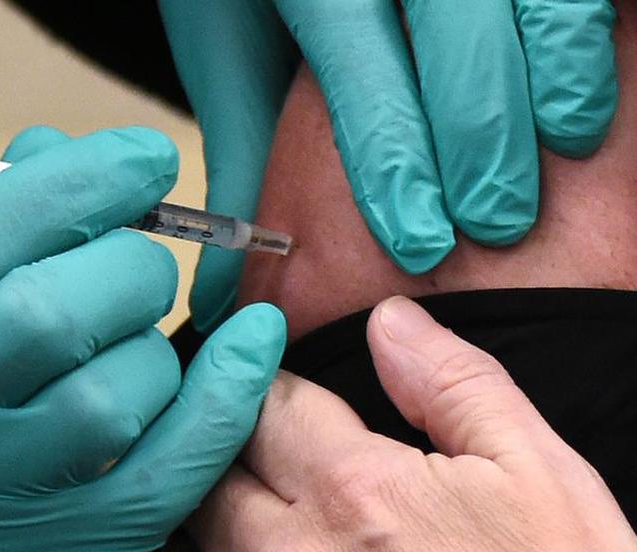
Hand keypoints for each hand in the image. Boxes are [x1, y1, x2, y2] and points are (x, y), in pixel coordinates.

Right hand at [0, 126, 287, 551]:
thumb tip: (66, 155)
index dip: (78, 182)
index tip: (145, 157)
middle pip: (56, 312)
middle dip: (127, 263)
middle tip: (132, 261)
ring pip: (116, 390)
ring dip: (151, 340)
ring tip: (124, 339)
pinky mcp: (65, 546)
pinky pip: (166, 471)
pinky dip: (225, 398)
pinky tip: (253, 344)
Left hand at [159, 0, 618, 330]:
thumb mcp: (231, 60)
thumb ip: (239, 153)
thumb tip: (224, 274)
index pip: (362, 82)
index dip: (394, 165)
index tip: (416, 242)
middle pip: (456, 47)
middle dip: (482, 139)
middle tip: (496, 221)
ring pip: (526, 8)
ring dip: (551, 81)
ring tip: (564, 144)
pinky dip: (578, 37)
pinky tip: (573, 96)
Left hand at [186, 296, 636, 551]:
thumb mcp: (537, 476)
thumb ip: (455, 385)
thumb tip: (389, 321)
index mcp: (355, 491)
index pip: (262, 401)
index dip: (262, 381)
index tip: (272, 381)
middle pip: (204, 464)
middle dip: (218, 434)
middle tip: (240, 425)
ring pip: (186, 533)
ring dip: (198, 496)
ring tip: (226, 480)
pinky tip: (225, 543)